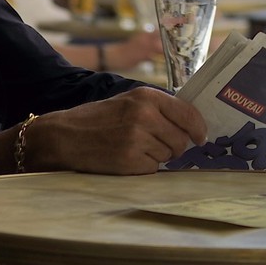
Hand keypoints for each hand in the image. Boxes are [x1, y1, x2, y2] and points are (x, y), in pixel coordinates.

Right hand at [35, 87, 206, 175]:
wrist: (65, 136)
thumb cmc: (98, 118)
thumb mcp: (128, 101)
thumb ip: (157, 108)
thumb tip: (190, 123)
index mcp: (146, 96)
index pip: (188, 113)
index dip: (198, 128)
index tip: (200, 137)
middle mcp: (145, 115)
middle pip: (181, 139)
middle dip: (174, 146)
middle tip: (155, 144)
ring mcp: (137, 138)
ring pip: (168, 155)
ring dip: (157, 156)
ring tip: (134, 147)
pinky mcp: (130, 160)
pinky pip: (153, 169)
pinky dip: (144, 167)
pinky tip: (126, 158)